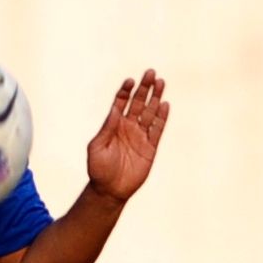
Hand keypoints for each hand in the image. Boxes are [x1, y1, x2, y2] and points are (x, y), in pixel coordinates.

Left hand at [83, 69, 168, 201]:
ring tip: (160, 82)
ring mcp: (140, 136)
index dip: (126, 91)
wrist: (109, 190)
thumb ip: (107, 128)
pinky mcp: (150, 148)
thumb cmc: (98, 169)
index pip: (121, 102)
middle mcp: (128, 127)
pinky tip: (165, 105)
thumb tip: (114, 110)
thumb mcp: (97, 147)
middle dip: (144, 88)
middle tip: (150, 72)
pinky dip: (161, 118)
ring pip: (150, 113)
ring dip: (155, 98)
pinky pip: (157, 130)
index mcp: (113, 125)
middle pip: (138, 103)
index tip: (130, 80)